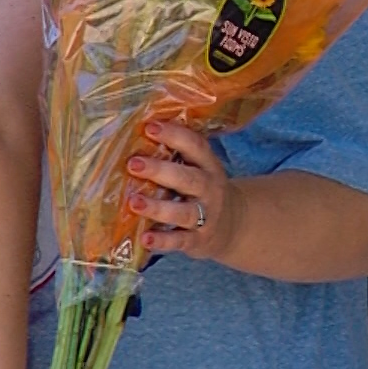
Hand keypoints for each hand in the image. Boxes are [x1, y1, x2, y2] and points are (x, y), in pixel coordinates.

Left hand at [129, 121, 240, 261]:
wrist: (234, 225)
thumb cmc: (203, 189)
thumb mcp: (200, 169)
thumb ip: (176, 156)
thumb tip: (135, 134)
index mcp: (208, 166)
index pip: (195, 146)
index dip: (174, 135)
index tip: (149, 127)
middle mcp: (210, 190)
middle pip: (188, 179)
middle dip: (160, 171)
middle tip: (133, 164)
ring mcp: (206, 217)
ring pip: (183, 212)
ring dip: (158, 208)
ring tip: (133, 203)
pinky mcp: (198, 241)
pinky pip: (180, 241)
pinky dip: (163, 241)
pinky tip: (145, 238)